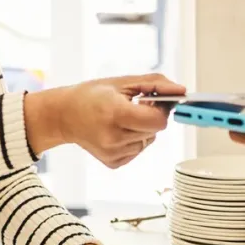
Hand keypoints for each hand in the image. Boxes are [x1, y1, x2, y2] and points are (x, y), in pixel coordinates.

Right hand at [58, 74, 184, 167]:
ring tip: (120, 119)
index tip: (153, 101)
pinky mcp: (113, 162)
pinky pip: (137, 150)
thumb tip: (182, 91)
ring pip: (148, 141)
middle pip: (155, 131)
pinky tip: (116, 131)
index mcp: (115, 114)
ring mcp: (113, 153)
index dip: (161, 109)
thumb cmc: (91, 95)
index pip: (159, 120)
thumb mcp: (122, 82)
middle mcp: (114, 137)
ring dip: (141, 129)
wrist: (63, 115)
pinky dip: (133, 140)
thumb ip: (155, 84)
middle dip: (150, 117)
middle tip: (133, 106)